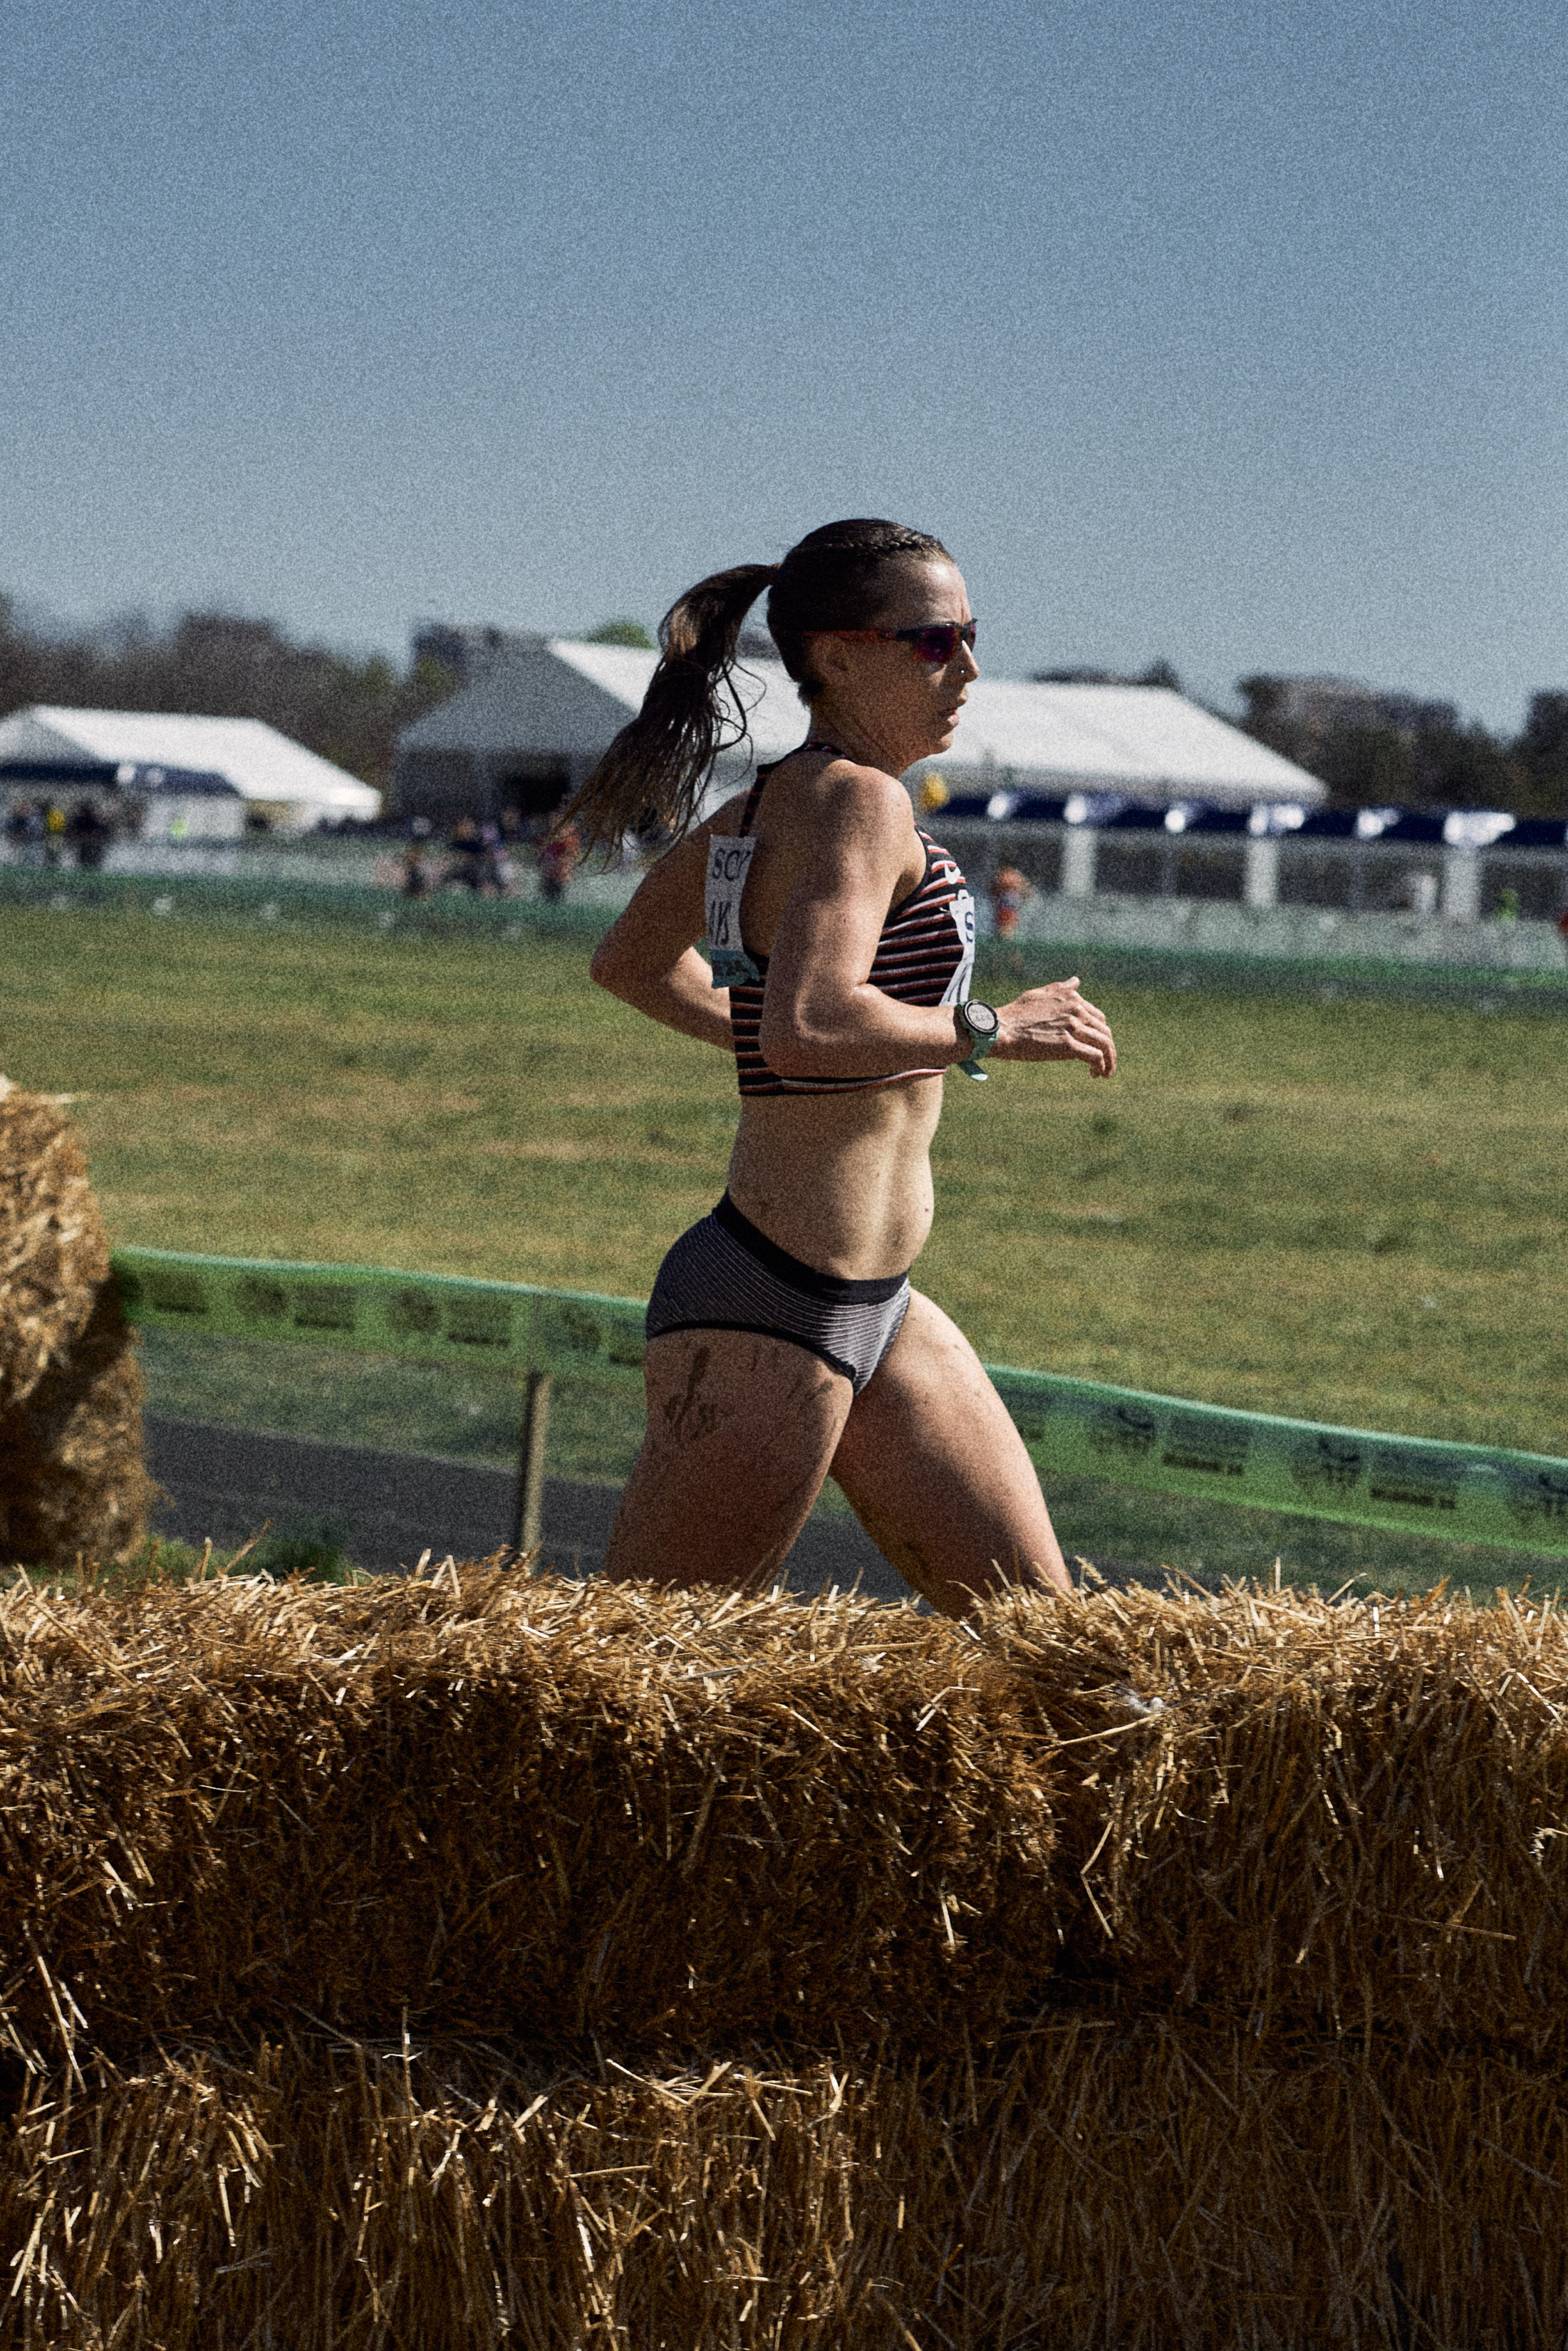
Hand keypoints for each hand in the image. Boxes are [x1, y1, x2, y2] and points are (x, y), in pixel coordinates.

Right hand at [992, 977, 1115, 1076]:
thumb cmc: (1015, 1014)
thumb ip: (1061, 988)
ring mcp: (1073, 1027)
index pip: (1098, 1017)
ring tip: (1104, 1073)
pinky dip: (1100, 1066)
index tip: (1094, 1046)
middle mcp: (1076, 1009)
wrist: (1001, 1029)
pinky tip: (1096, 1074)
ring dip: (1109, 1060)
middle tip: (1104, 1063)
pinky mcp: (1067, 1045)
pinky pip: (1095, 1056)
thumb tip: (1076, 981)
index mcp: (1072, 998)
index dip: (1099, 1033)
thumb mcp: (1039, 993)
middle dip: (1108, 1048)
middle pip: (1104, 1031)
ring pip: (1104, 1044)